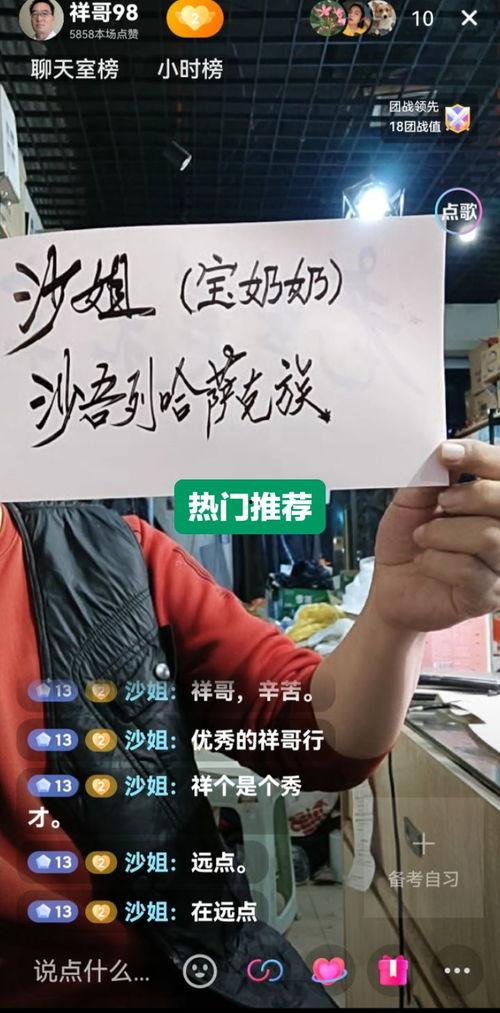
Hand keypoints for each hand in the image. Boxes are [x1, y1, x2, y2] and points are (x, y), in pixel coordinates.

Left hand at [371, 440, 499, 632]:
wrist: (391, 588)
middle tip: (441, 502)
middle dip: (470, 496)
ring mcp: (499, 566)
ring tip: (421, 537)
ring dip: (443, 533)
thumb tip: (446, 451)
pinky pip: (468, 570)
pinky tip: (424, 561)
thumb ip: (431, 478)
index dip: (482, 457)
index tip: (448, 453)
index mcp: (490, 505)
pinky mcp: (486, 596)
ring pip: (488, 537)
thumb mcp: (413, 502)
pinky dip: (436, 561)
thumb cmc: (407, 544)